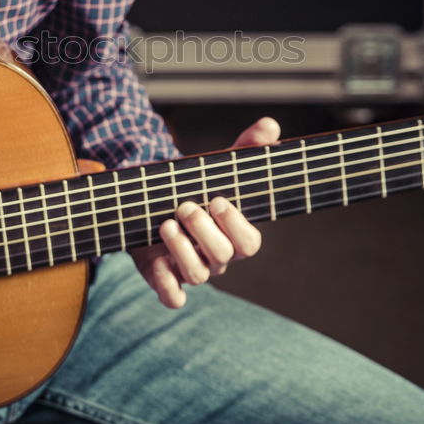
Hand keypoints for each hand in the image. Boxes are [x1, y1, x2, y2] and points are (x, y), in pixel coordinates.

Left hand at [130, 117, 279, 307]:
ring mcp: (191, 270)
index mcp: (234, 234)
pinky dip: (167, 285)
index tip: (218, 199)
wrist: (153, 203)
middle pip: (224, 257)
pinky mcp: (164, 279)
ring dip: (182, 250)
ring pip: (199, 276)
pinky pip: (173, 297)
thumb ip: (245, 147)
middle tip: (185, 206)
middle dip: (205, 231)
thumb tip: (269, 125)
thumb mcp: (219, 166)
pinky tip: (158, 262)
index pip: (250, 242)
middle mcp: (217, 256)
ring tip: (165, 224)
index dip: (237, 224)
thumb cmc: (196, 188)